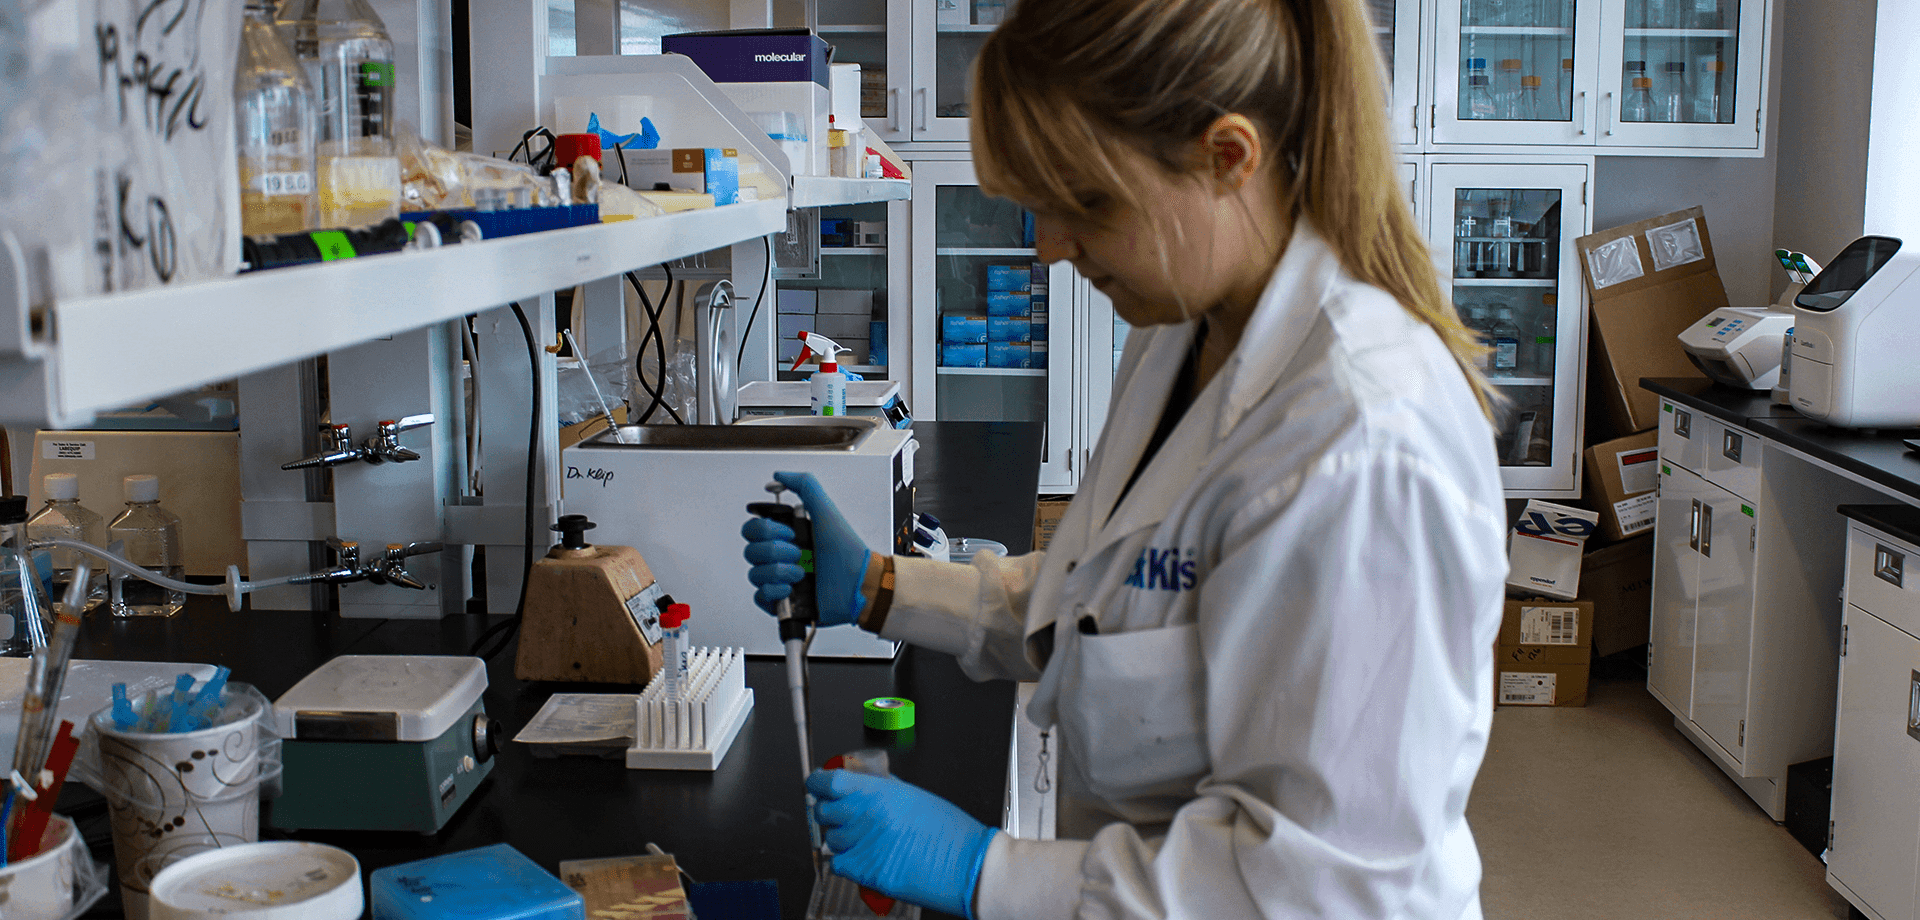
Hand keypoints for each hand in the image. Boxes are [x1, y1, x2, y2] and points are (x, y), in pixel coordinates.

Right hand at [739, 471, 873, 625]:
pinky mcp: (783, 601)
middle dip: (774, 552)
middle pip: (751, 552)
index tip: (790, 533)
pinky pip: (760, 597)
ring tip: (800, 573)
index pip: (753, 530)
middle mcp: (781, 557)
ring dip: (778, 572)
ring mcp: (781, 579)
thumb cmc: (847, 550)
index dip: (766, 531)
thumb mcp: (826, 510)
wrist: (859, 583)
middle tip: (798, 553)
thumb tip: (780, 476)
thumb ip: (805, 486)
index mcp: (786, 536)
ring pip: (754, 574)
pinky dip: (773, 591)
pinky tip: (791, 587)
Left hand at [807, 770, 996, 919]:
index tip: (816, 785)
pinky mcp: (866, 871)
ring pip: (832, 840)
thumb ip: (884, 788)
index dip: (817, 784)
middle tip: (845, 816)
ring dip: (843, 840)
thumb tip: (864, 781)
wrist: (966, 864)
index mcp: (878, 791)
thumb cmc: (949, 831)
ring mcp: (863, 844)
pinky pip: (838, 864)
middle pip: (824, 812)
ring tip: (867, 841)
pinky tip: (866, 859)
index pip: (828, 782)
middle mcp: (865, 815)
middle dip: (830, 813)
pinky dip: (847, 863)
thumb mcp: (915, 796)